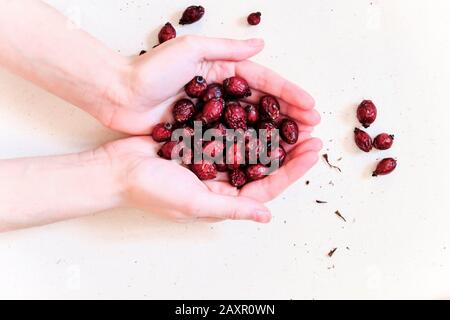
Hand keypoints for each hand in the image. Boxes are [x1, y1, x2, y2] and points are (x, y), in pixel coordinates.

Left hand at [102, 35, 320, 134]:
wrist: (118, 95)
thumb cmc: (150, 70)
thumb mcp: (190, 50)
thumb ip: (227, 49)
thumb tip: (260, 44)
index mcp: (223, 71)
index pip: (263, 82)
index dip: (289, 94)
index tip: (311, 107)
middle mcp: (222, 93)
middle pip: (263, 106)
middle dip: (289, 118)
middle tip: (313, 131)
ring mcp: (213, 114)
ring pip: (250, 126)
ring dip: (274, 135)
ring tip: (297, 146)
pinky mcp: (200, 132)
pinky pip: (230, 140)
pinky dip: (248, 148)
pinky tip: (266, 157)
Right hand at [102, 132, 321, 222]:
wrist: (117, 169)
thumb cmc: (152, 190)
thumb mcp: (195, 202)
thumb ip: (232, 207)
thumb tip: (267, 216)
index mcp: (225, 199)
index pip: (268, 186)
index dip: (293, 170)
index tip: (313, 150)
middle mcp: (223, 181)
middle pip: (264, 165)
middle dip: (290, 149)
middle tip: (313, 130)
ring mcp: (213, 161)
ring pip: (251, 146)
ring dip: (273, 132)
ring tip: (295, 117)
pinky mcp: (202, 142)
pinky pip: (231, 131)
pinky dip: (247, 121)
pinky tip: (263, 109)